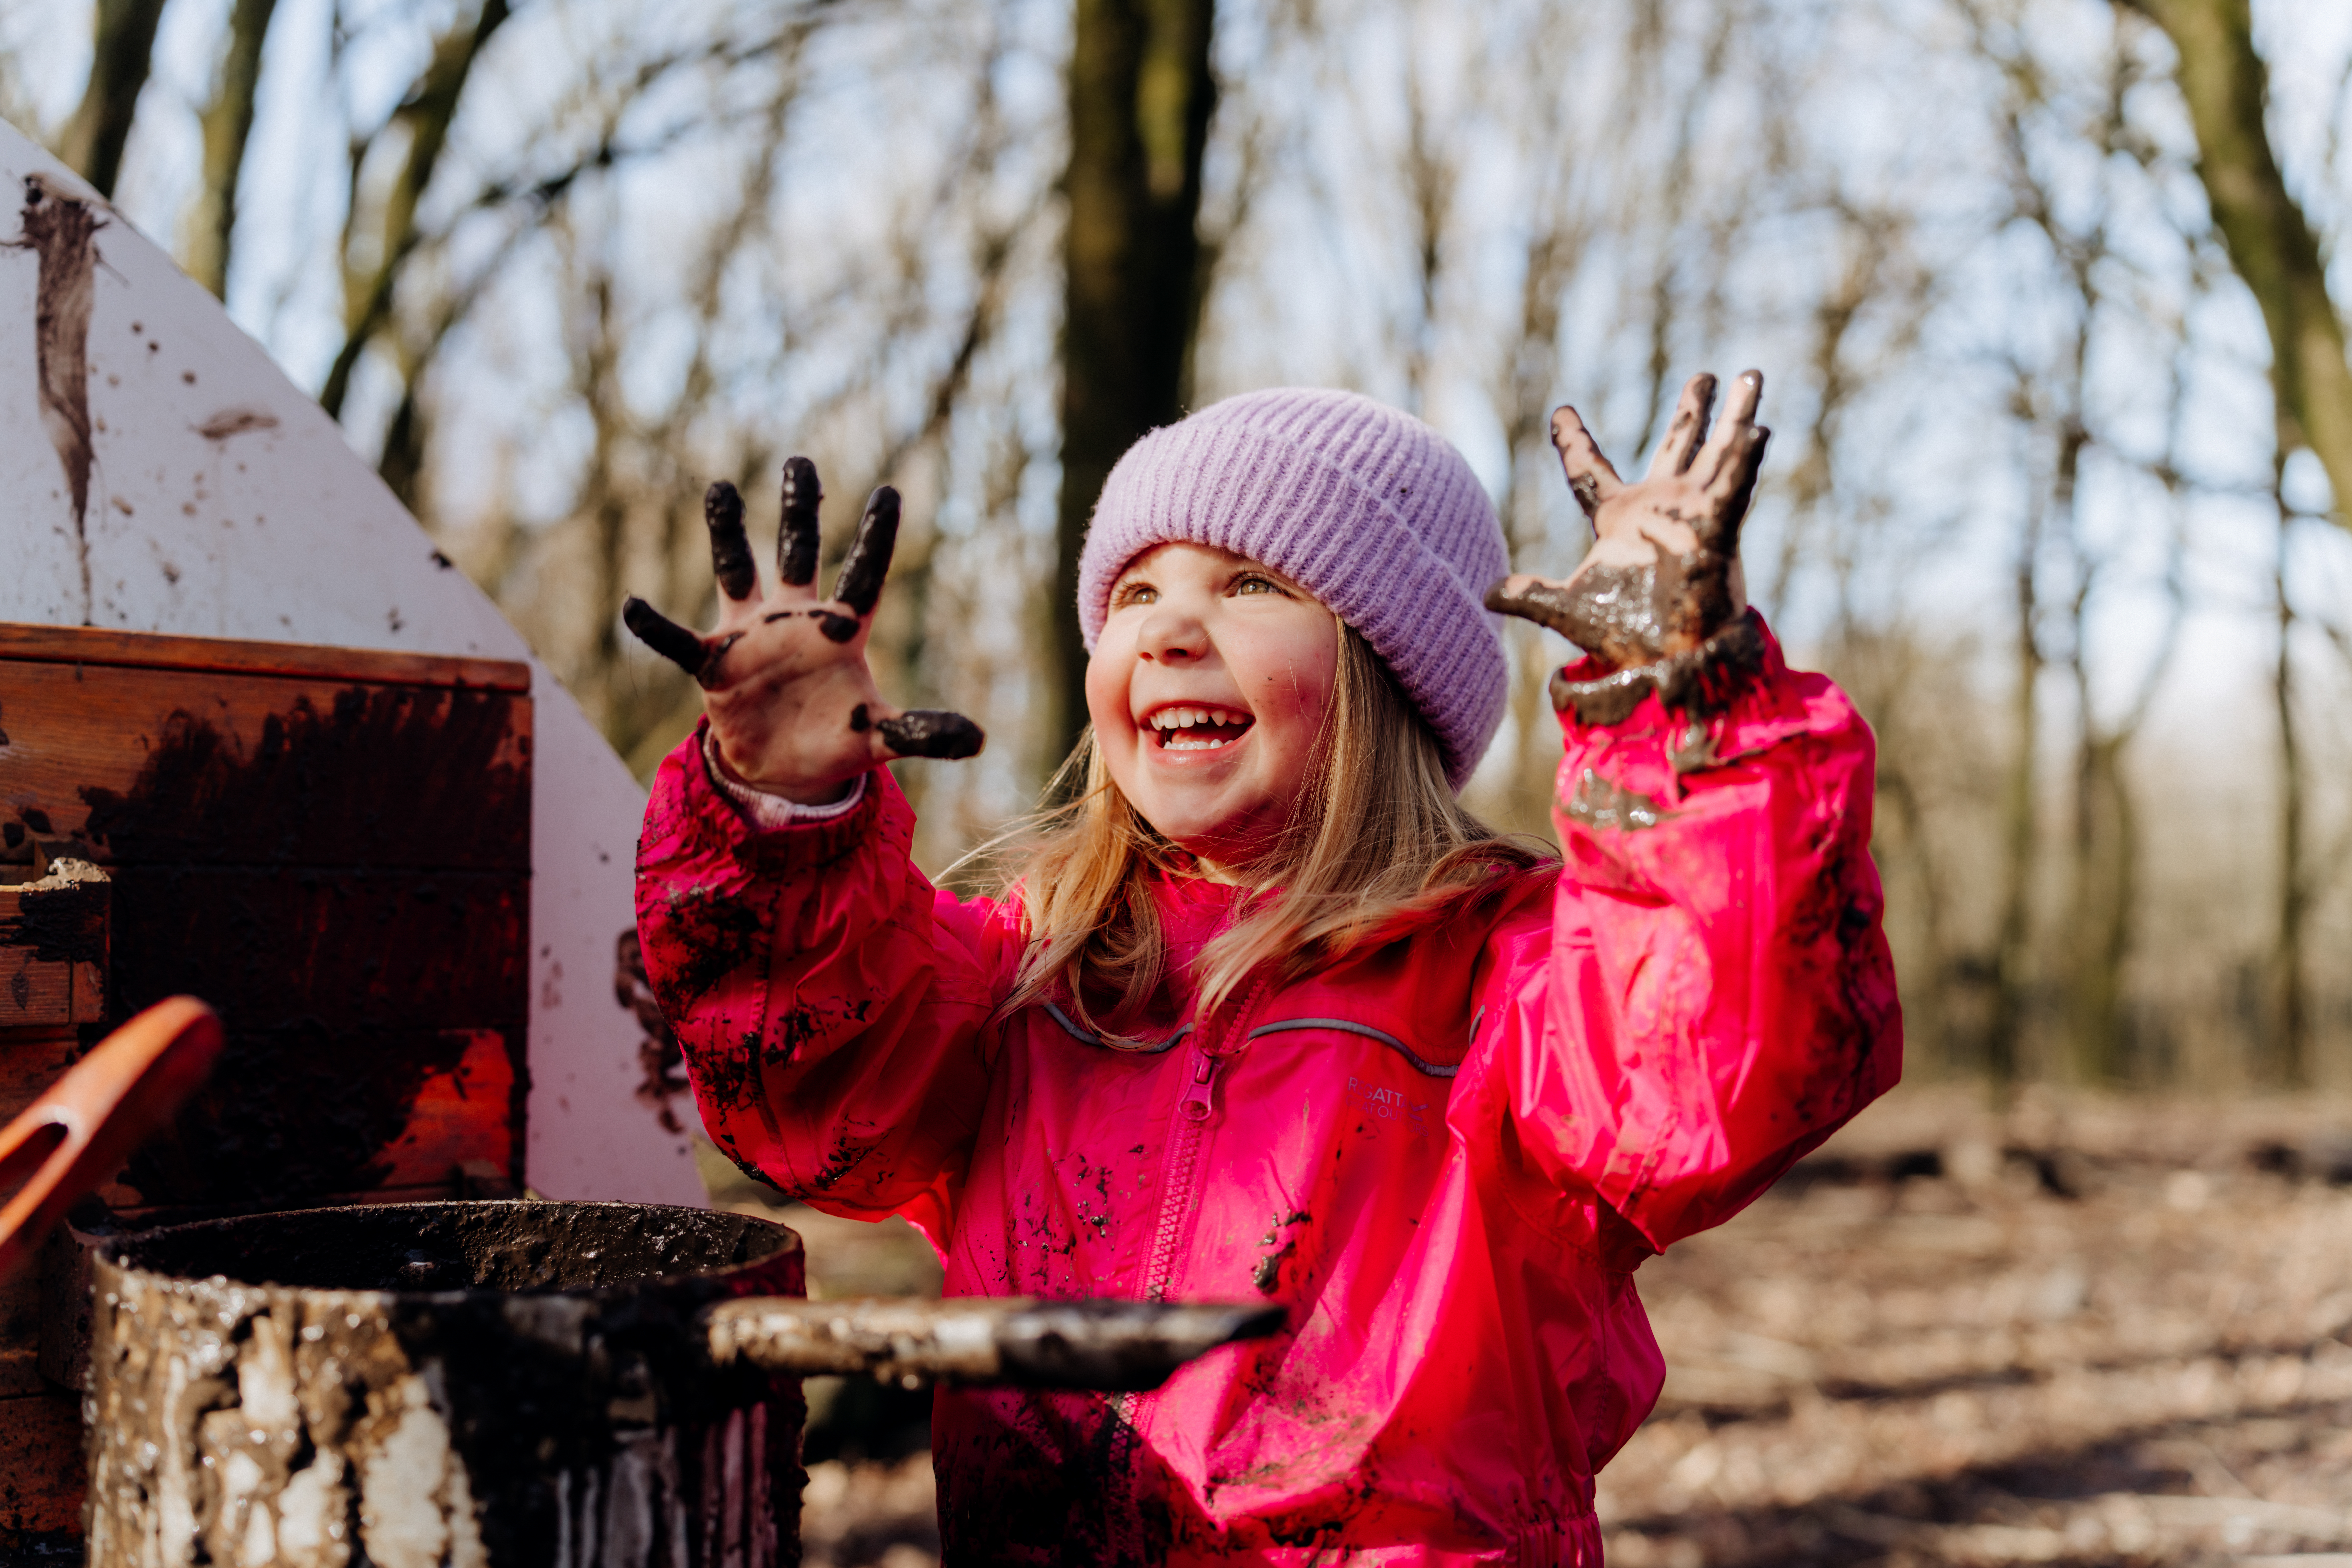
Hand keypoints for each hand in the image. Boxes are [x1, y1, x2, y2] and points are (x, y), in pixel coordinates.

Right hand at [622, 459, 982, 803]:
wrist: (785, 767)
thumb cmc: (836, 741)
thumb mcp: (882, 738)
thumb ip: (923, 732)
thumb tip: (980, 739)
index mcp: (841, 631)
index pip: (863, 574)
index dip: (875, 536)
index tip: (889, 492)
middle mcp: (795, 619)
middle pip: (798, 552)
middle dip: (800, 508)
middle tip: (801, 459)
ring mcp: (752, 636)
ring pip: (737, 571)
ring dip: (727, 533)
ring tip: (721, 487)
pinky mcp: (714, 663)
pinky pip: (677, 640)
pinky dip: (655, 626)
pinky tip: (633, 606)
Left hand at [1485, 371, 1769, 728]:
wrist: (1666, 663)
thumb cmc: (1624, 636)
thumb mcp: (1567, 610)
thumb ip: (1529, 596)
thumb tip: (1486, 593)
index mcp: (1618, 518)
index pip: (1588, 469)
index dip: (1573, 440)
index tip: (1561, 412)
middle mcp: (1658, 507)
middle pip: (1675, 445)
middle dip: (1692, 410)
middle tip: (1705, 376)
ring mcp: (1691, 514)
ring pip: (1715, 453)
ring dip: (1735, 417)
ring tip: (1751, 374)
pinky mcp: (1717, 529)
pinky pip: (1734, 486)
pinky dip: (1745, 458)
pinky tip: (1760, 428)